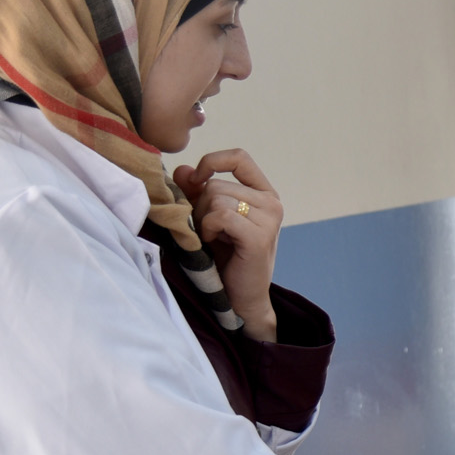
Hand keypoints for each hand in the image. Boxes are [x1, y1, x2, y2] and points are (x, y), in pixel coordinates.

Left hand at [175, 148, 283, 341]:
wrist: (240, 297)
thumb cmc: (225, 258)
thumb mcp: (208, 218)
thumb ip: (196, 192)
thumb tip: (181, 170)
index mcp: (264, 194)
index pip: (239, 158)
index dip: (212, 162)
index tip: (195, 180)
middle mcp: (272, 202)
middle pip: (218, 184)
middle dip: (201, 206)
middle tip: (208, 231)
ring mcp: (269, 219)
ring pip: (217, 198)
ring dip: (204, 220)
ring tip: (213, 239)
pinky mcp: (259, 237)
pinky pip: (220, 215)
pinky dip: (208, 228)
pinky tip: (214, 243)